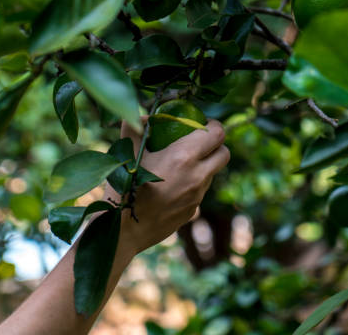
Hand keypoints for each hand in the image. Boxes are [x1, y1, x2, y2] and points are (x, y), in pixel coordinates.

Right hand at [106, 119, 229, 255]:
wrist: (123, 230)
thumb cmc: (123, 188)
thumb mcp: (126, 153)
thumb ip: (134, 129)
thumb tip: (142, 115)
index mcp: (184, 156)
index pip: (217, 134)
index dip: (214, 126)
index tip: (202, 124)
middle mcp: (197, 176)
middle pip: (224, 154)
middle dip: (216, 146)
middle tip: (199, 143)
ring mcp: (197, 196)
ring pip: (212, 174)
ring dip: (203, 166)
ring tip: (180, 165)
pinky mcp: (193, 212)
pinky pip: (199, 193)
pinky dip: (192, 185)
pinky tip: (171, 187)